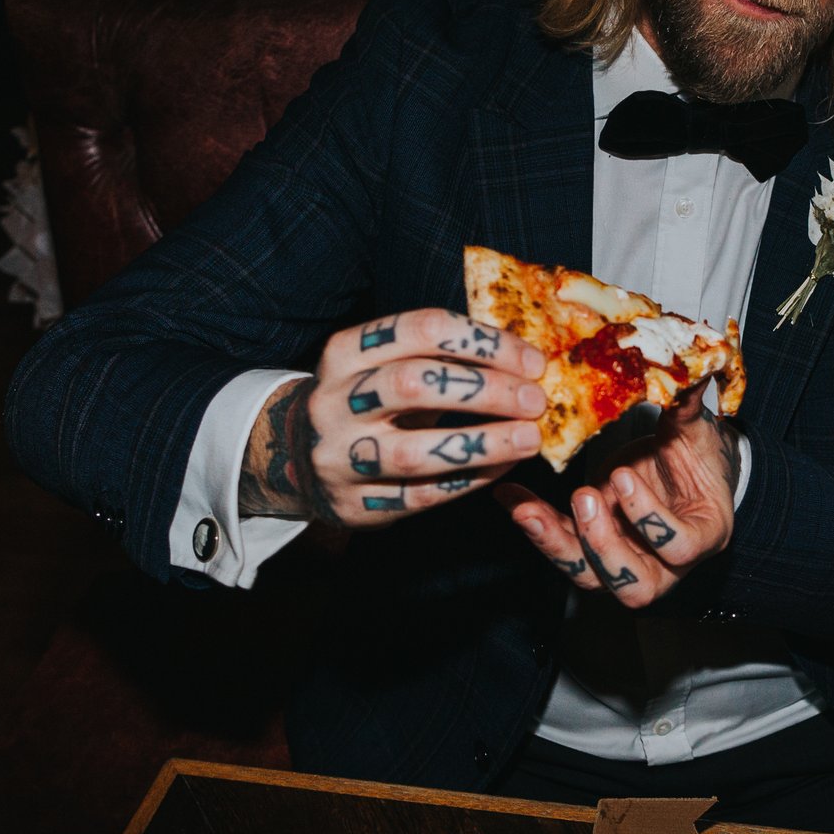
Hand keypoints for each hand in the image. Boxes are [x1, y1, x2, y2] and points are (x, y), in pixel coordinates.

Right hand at [238, 309, 544, 525]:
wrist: (298, 460)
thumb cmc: (368, 402)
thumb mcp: (386, 366)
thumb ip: (443, 358)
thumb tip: (527, 359)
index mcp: (347, 351)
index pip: (422, 329)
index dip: (485, 342)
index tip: (532, 361)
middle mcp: (335, 401)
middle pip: (414, 384)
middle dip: (486, 390)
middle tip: (535, 400)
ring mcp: (340, 457)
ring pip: (415, 451)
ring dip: (483, 443)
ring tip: (530, 437)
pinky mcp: (355, 504)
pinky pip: (421, 496)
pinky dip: (470, 480)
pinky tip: (504, 467)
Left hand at [497, 397, 738, 606]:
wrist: (676, 472)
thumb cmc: (693, 456)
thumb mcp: (695, 434)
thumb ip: (687, 410)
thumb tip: (687, 369)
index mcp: (702, 535)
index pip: (680, 546)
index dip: (650, 518)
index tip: (623, 476)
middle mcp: (664, 565)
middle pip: (634, 586)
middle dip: (602, 544)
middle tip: (582, 497)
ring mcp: (623, 563)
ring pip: (588, 577)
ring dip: (554, 544)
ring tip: (526, 509)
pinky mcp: (588, 551)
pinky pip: (558, 546)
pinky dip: (531, 522)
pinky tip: (507, 494)